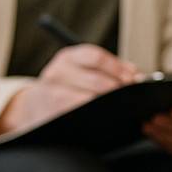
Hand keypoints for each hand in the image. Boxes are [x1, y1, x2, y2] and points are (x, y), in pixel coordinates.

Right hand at [0, 45, 141, 134]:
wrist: (35, 106)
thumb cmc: (67, 87)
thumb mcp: (83, 70)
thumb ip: (110, 68)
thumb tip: (135, 73)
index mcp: (68, 57)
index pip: (96, 57)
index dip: (118, 68)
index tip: (133, 79)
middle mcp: (58, 71)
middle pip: (97, 79)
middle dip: (118, 89)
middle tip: (131, 96)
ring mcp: (52, 92)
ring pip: (90, 98)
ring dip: (110, 102)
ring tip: (120, 105)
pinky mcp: (53, 111)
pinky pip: (81, 112)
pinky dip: (96, 113)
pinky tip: (104, 114)